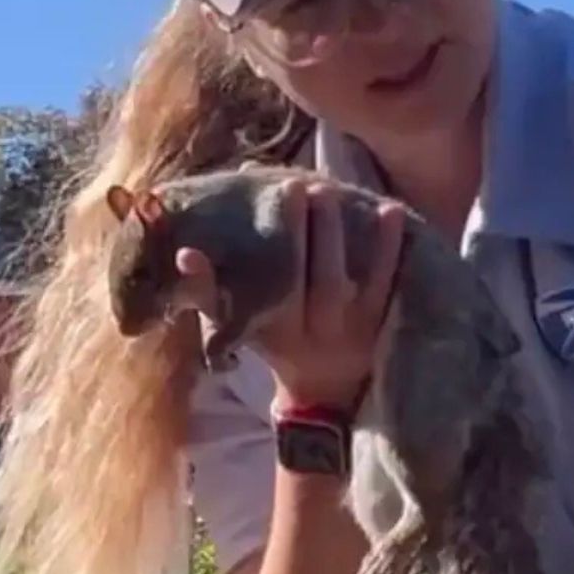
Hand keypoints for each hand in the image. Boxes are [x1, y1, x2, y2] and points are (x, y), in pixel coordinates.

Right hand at [175, 179, 406, 411]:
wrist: (327, 388)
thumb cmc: (275, 342)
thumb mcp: (239, 324)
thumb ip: (208, 290)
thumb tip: (184, 253)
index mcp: (272, 327)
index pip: (264, 287)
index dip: (255, 253)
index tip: (249, 210)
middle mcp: (311, 329)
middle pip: (307, 280)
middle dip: (301, 233)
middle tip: (297, 186)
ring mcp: (348, 327)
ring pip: (341, 281)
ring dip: (338, 236)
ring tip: (333, 190)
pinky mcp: (379, 321)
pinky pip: (385, 283)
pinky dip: (387, 248)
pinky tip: (388, 209)